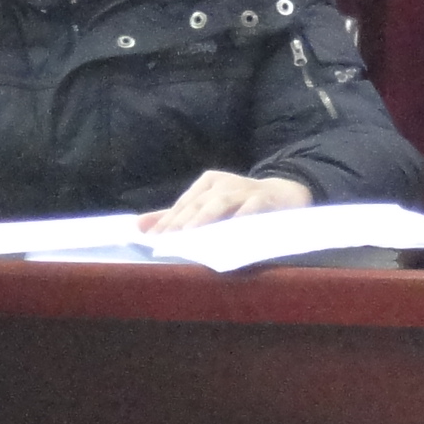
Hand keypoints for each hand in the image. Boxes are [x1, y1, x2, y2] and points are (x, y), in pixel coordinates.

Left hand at [140, 171, 312, 233]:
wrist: (284, 195)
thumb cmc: (239, 205)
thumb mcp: (206, 207)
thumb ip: (174, 217)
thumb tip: (139, 226)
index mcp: (207, 182)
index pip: (182, 204)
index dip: (167, 221)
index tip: (153, 239)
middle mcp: (223, 183)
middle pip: (197, 203)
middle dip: (181, 223)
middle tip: (167, 241)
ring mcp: (244, 189)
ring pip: (220, 203)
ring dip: (205, 219)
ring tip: (190, 236)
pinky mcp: (264, 199)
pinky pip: (250, 209)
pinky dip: (239, 220)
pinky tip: (229, 233)